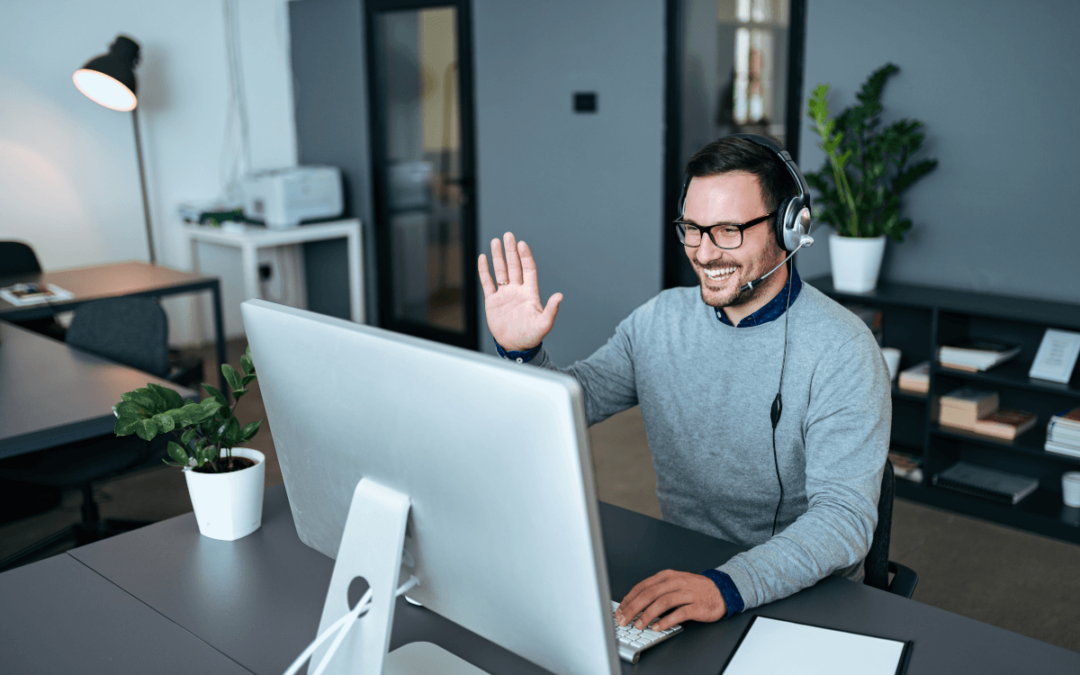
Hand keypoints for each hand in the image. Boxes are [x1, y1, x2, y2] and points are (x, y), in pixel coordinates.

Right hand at [478, 232, 562, 351]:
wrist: (516, 347)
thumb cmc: (532, 336)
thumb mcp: (544, 324)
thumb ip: (551, 310)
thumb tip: (560, 296)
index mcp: (530, 293)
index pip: (528, 269)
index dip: (525, 256)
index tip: (521, 244)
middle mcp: (517, 290)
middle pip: (514, 266)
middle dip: (511, 251)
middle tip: (508, 235)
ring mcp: (505, 294)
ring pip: (501, 271)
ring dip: (498, 257)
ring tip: (496, 241)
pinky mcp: (492, 301)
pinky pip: (487, 283)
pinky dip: (484, 271)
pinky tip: (483, 258)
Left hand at [614, 570, 725, 631]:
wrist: (721, 590)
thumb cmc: (694, 588)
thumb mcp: (673, 583)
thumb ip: (656, 590)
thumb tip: (635, 604)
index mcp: (667, 576)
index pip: (642, 586)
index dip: (629, 599)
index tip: (620, 610)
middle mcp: (676, 582)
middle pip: (650, 594)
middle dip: (634, 608)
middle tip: (624, 619)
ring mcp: (687, 593)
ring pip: (663, 602)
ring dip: (648, 614)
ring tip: (638, 625)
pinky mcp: (698, 605)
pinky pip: (680, 613)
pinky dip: (666, 621)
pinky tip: (657, 627)